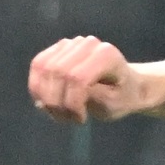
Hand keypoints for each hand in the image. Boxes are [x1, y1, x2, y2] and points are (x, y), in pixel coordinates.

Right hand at [29, 35, 156, 124]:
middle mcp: (88, 44)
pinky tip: (46, 103)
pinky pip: (38, 64)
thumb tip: (61, 97)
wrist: (126, 85)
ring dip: (44, 95)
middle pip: (57, 72)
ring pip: (43, 67)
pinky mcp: (59, 48)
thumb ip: (93, 98)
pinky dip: (37, 86)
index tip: (80, 120)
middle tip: (65, 120)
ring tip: (57, 114)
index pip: (77, 78)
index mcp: (106, 56)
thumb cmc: (121, 97)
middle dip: (55, 101)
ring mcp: (72, 43)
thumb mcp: (113, 105)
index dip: (71, 103)